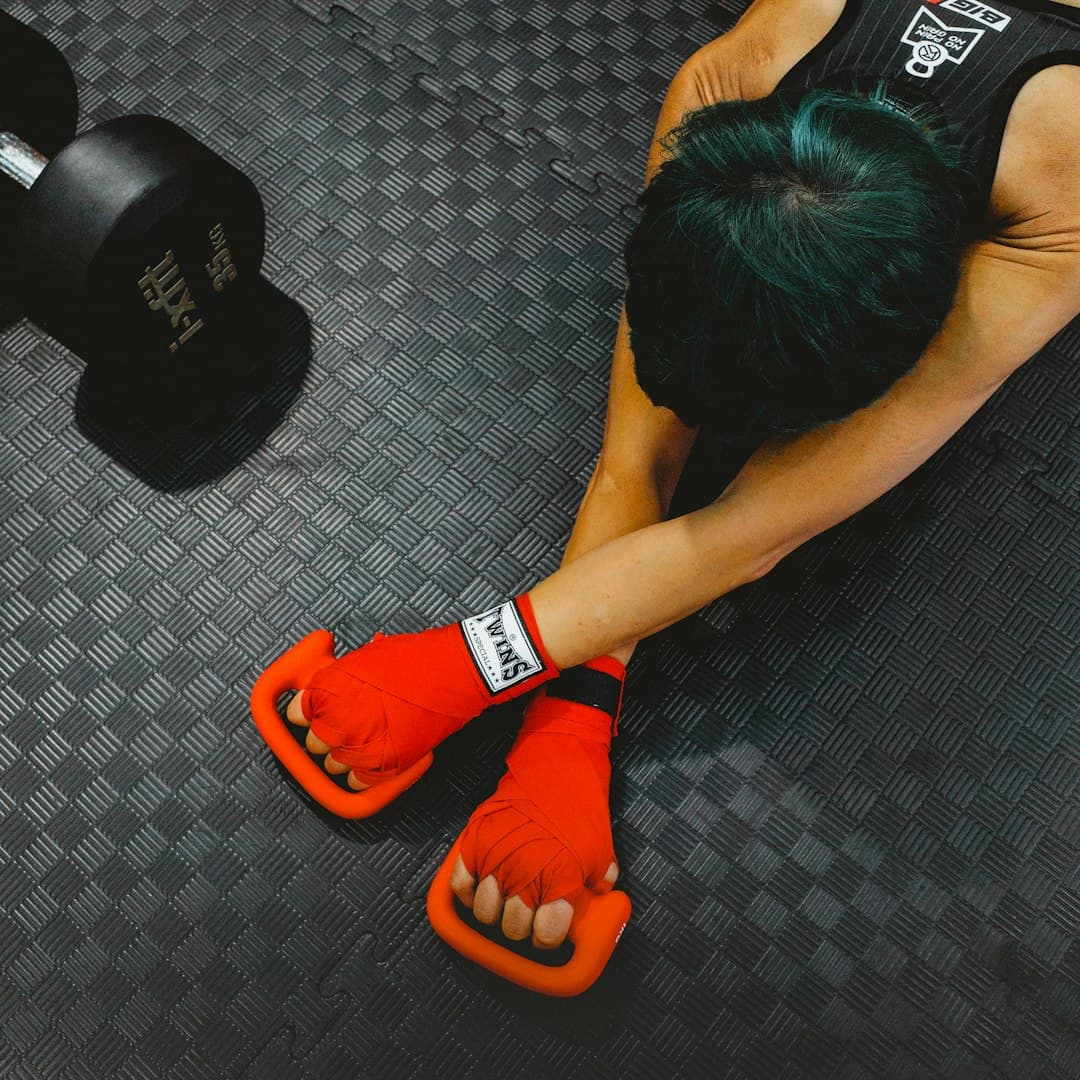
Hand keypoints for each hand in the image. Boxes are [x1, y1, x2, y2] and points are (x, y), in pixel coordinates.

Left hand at [286, 598, 557, 788]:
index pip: (294, 713)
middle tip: (351, 721)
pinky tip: (378, 756)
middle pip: (313, 742)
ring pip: (334, 764)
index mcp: (328, 688)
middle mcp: (336, 719)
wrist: (457, 671)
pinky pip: (358, 782)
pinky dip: (365, 774)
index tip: (315, 712)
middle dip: (328, 733)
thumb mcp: (367, 656)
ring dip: (348, 754)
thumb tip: (326, 689)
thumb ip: (340, 677)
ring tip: (371, 736)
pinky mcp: (384, 766)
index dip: (306, 711)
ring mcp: (359, 746)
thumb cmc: (417, 657)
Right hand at [449, 659, 623, 948]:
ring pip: (484, 910)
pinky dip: (468, 892)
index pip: (546, 935)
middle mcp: (525, 874)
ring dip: (494, 911)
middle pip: (512, 927)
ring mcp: (496, 857)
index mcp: (560, 879)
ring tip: (506, 900)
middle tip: (528, 914)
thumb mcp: (601, 848)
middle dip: (521, 926)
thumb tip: (593, 903)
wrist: (556, 758)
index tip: (548, 930)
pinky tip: (483, 886)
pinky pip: (460, 884)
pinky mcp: (475, 839)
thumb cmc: (581, 801)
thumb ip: (595, 883)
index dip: (548, 937)